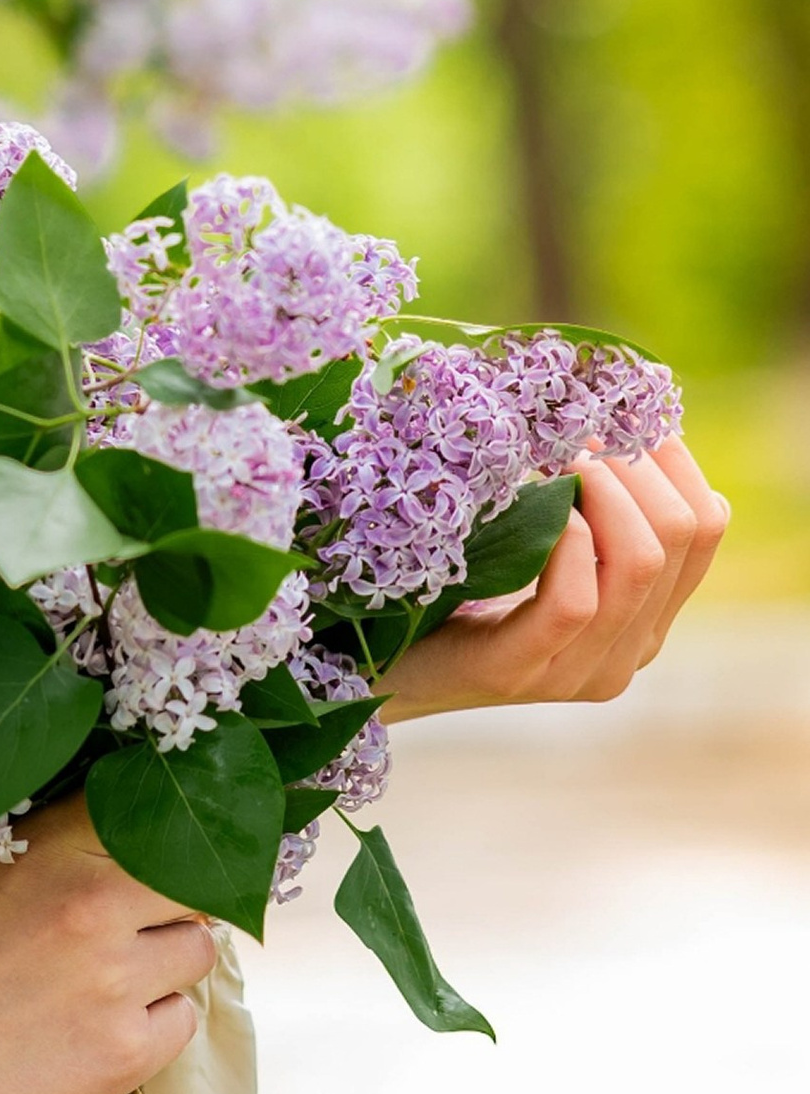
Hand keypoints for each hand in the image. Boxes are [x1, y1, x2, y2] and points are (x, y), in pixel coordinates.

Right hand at [0, 798, 216, 1093]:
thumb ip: (58, 853)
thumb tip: (143, 842)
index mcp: (50, 848)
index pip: (151, 814)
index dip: (159, 840)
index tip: (151, 860)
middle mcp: (92, 902)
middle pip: (192, 882)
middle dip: (171, 905)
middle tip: (132, 932)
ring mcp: (116, 978)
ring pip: (198, 950)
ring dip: (166, 966)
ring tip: (106, 987)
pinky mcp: (127, 1051)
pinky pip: (183, 1021)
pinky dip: (153, 1028)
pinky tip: (96, 1034)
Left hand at [383, 434, 726, 722]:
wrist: (387, 665)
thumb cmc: (461, 586)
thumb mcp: (543, 546)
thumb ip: (592, 512)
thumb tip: (621, 423)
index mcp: (647, 619)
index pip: (707, 529)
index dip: (673, 461)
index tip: (621, 420)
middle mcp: (627, 652)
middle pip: (679, 539)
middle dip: (635, 468)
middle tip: (579, 433)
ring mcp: (576, 671)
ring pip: (639, 566)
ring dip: (603, 491)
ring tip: (562, 456)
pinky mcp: (515, 672)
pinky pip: (574, 602)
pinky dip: (565, 540)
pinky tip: (541, 512)